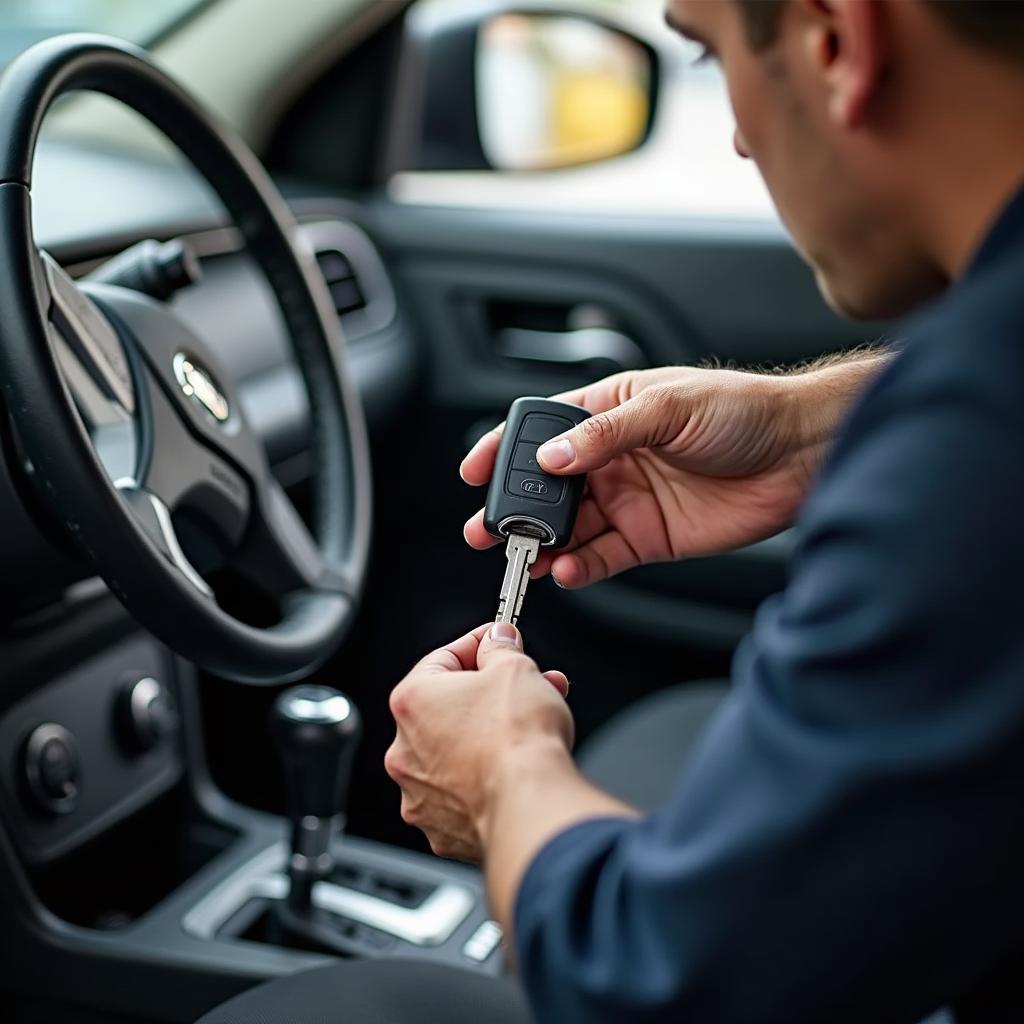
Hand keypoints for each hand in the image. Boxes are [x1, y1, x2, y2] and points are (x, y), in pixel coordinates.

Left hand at [385, 622, 572, 862]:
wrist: (531, 803)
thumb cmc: (516, 739)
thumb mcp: (515, 667)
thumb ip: (500, 647)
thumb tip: (498, 641)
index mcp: (411, 702)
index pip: (444, 658)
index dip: (480, 645)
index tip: (499, 642)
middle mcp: (405, 750)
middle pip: (451, 707)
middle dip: (493, 692)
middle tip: (525, 683)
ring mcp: (420, 794)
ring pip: (458, 750)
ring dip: (492, 733)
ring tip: (534, 722)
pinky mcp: (444, 828)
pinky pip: (466, 791)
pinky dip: (488, 776)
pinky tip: (517, 765)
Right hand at [462, 360, 883, 587]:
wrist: (800, 454)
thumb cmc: (742, 411)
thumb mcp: (668, 407)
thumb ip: (606, 435)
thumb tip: (553, 459)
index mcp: (611, 411)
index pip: (545, 431)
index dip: (506, 450)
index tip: (475, 471)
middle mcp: (613, 458)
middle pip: (549, 488)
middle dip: (515, 509)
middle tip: (488, 530)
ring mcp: (629, 500)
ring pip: (570, 527)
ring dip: (543, 544)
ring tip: (523, 558)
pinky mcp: (650, 538)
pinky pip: (604, 557)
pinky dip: (580, 567)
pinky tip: (565, 570)